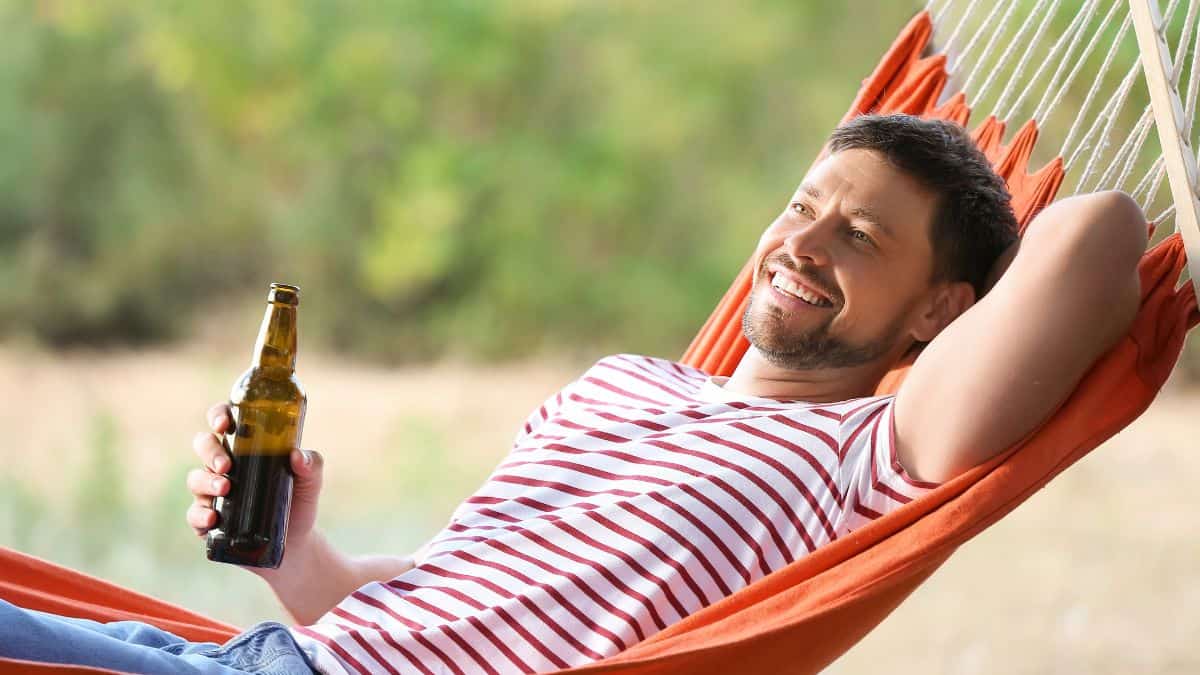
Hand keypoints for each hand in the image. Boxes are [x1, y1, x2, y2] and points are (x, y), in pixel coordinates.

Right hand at [187, 403, 324, 554]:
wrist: (295, 543)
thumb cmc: (299, 502)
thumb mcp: (311, 482)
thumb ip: (311, 465)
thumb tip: (297, 456)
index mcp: (245, 448)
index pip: (224, 422)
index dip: (219, 416)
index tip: (225, 424)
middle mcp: (224, 466)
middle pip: (203, 445)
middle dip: (210, 451)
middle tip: (226, 464)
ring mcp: (213, 493)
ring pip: (195, 478)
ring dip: (206, 482)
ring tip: (226, 488)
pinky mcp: (208, 520)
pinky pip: (194, 514)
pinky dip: (200, 515)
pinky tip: (213, 519)